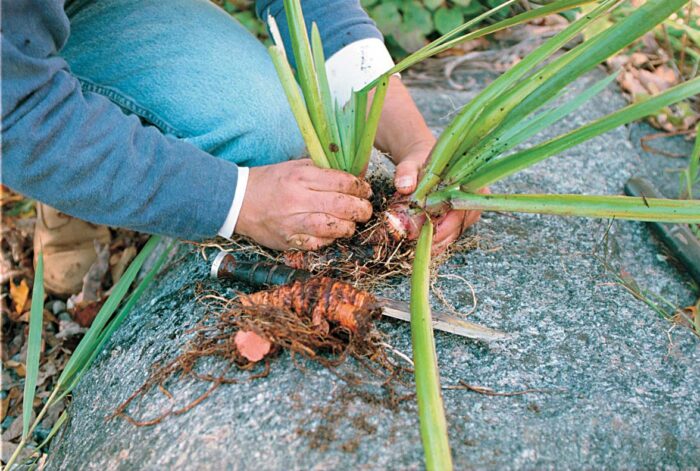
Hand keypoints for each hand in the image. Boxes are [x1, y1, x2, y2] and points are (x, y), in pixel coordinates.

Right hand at [235, 159, 372, 250]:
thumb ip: (322, 170)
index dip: (360, 188)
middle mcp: (297, 199)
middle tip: (365, 210)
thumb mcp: (294, 167)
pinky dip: (329, 240)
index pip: (342, 182)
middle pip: (341, 206)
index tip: (365, 191)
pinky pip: (317, 244)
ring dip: (348, 227)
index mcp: (301, 177)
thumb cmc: (271, 182)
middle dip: (361, 209)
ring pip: (332, 228)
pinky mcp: (288, 240)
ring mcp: (292, 222)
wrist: (238, 201)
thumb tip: (354, 175)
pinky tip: (332, 234)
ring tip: (351, 224)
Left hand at [393, 142, 485, 255]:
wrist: (421, 162)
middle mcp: (473, 202)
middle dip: (433, 239)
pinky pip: (447, 236)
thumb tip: (404, 186)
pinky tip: (416, 244)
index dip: (441, 227)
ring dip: (431, 243)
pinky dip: (432, 242)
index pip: (460, 213)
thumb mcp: (411, 164)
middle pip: (456, 229)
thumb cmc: (420, 161)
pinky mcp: (458, 221)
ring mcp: (466, 214)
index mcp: (470, 185)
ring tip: (410, 244)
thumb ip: (406, 173)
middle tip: (410, 242)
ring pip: (451, 236)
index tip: (420, 234)